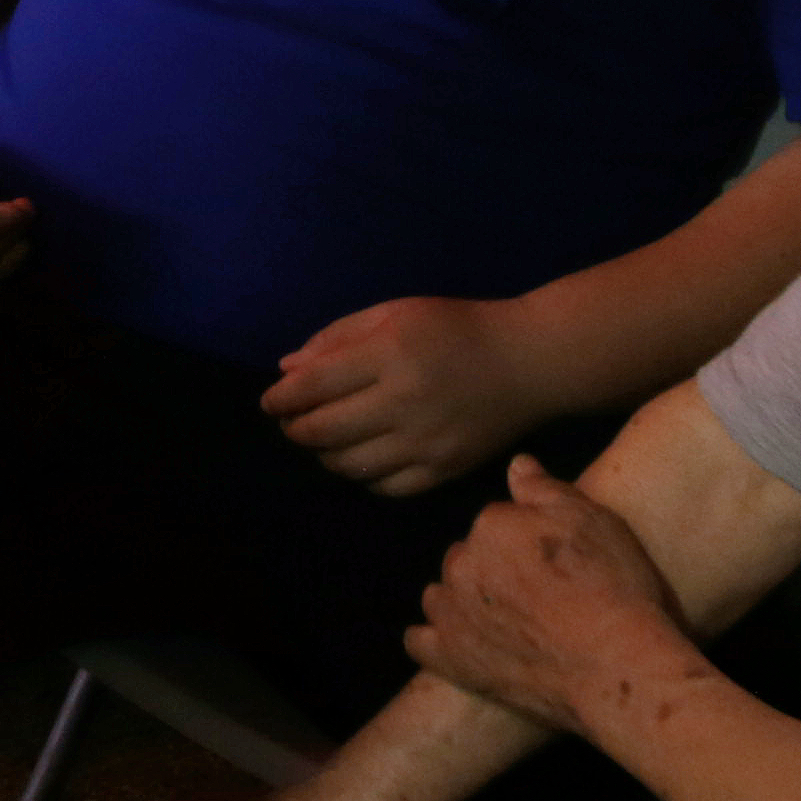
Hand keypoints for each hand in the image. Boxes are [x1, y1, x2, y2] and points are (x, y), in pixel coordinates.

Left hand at [264, 293, 548, 496]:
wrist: (531, 363)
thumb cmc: (457, 328)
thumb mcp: (394, 313)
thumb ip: (337, 338)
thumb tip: (287, 369)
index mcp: (389, 355)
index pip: (313, 386)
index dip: (281, 398)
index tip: (269, 402)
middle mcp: (404, 403)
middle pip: (325, 430)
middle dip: (296, 429)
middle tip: (290, 423)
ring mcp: (427, 443)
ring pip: (351, 465)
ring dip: (324, 456)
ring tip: (321, 442)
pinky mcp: (446, 471)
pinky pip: (388, 487)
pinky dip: (363, 477)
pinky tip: (359, 460)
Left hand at [406, 457, 688, 731]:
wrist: (617, 665)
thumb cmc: (613, 588)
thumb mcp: (593, 520)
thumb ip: (545, 489)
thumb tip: (516, 464)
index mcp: (491, 525)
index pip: (495, 524)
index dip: (523, 544)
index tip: (549, 564)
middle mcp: (461, 565)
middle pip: (465, 558)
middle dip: (489, 570)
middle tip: (531, 596)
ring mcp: (452, 614)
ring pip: (441, 596)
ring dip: (461, 602)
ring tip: (502, 622)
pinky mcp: (452, 660)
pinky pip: (420, 642)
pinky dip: (437, 642)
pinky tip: (461, 646)